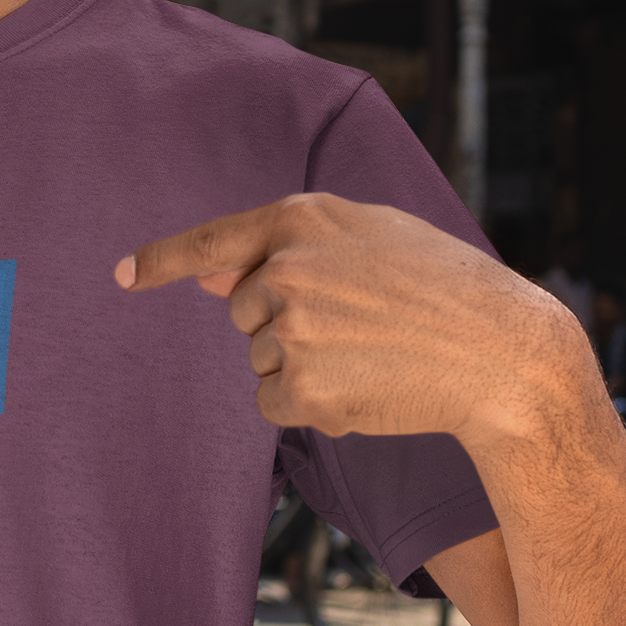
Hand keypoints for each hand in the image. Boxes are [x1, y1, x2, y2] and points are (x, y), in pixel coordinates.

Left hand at [115, 192, 586, 446]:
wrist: (502, 354)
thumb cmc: (446, 290)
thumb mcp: (373, 239)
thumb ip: (290, 249)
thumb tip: (208, 278)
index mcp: (303, 218)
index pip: (214, 239)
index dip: (163, 259)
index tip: (123, 274)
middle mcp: (285, 269)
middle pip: (245, 312)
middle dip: (289, 324)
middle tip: (364, 326)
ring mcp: (290, 330)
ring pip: (261, 361)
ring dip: (304, 367)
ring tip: (375, 355)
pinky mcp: (299, 387)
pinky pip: (274, 403)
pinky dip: (311, 406)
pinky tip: (367, 390)